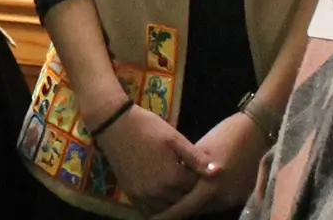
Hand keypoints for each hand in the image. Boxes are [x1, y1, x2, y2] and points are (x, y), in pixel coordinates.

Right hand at [92, 104, 216, 214]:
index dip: (200, 181)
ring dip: (173, 201)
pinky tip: (162, 197)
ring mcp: (143, 195)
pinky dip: (157, 207)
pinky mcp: (130, 193)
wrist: (113, 124)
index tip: (200, 172)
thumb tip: (219, 172)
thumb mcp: (174, 138)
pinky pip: (147, 209)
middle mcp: (159, 192)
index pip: (195, 189)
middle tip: (189, 180)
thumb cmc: (147, 127)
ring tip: (177, 188)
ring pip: (166, 209)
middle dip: (188, 193)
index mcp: (173, 178)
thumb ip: (196, 158)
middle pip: (182, 201)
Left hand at [152, 113, 270, 217]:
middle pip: (195, 211)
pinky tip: (203, 190)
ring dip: (196, 204)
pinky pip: (221, 202)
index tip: (152, 218)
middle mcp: (222, 198)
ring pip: (208, 208)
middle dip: (180, 209)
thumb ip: (187, 170)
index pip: (183, 208)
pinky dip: (210, 199)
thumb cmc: (225, 135)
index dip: (167, 215)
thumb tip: (170, 181)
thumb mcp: (200, 150)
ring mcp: (235, 199)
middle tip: (162, 207)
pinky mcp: (243, 196)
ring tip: (180, 197)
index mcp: (209, 186)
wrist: (258, 130)